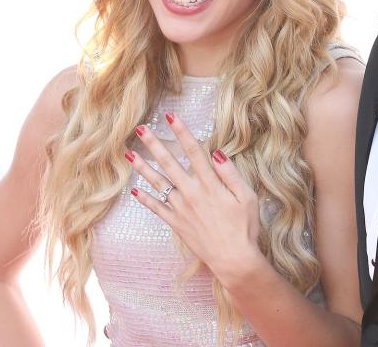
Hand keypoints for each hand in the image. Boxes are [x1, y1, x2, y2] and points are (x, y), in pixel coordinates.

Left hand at [127, 113, 263, 283]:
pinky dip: (146, 200)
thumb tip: (217, 152)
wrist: (233, 259)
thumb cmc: (244, 228)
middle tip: (140, 129)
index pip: (194, 151)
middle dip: (155, 144)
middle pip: (170, 163)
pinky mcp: (176, 224)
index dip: (182, 132)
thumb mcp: (247, 197)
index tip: (171, 117)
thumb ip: (231, 174)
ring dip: (143, 168)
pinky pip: (157, 209)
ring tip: (130, 154)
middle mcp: (192, 193)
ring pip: (158, 184)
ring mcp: (182, 209)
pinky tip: (136, 191)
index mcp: (211, 184)